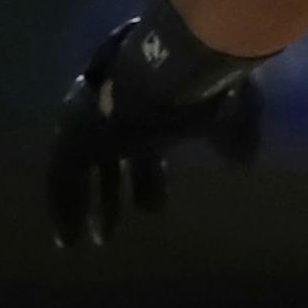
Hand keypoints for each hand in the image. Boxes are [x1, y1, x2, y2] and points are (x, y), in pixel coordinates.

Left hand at [47, 19, 264, 248]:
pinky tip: (69, 238)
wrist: (172, 67)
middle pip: (113, 161)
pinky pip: (62, 179)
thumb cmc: (207, 89)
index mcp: (153, 108)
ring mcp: (93, 122)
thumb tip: (245, 159)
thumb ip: (235, 138)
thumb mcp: (231, 116)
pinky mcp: (74, 136)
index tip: (153, 209)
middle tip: (110, 233)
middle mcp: (120, 113)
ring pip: (85, 169)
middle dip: (114, 194)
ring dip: (92, 203)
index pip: (145, 151)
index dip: (148, 182)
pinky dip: (65, 208)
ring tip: (95, 240)